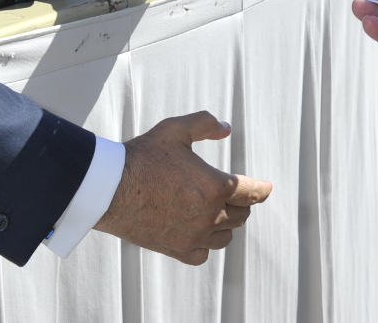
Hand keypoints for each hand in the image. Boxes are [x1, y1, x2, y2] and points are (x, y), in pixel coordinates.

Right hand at [95, 112, 271, 263]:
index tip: (267, 188)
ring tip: (218, 213)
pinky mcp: (177, 249)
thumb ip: (205, 124)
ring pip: (225, 236)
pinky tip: (200, 234)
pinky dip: (206, 245)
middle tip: (234, 195)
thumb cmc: (143, 156)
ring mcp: (194, 235)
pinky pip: (203, 254)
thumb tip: (226, 129)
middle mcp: (209, 215)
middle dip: (241, 203)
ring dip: (226, 224)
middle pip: (240, 215)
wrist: (110, 188)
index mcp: (215, 186)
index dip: (262, 190)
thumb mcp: (175, 130)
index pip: (251, 192)